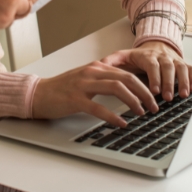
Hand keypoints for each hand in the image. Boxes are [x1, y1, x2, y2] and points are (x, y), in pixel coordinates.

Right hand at [31, 61, 158, 126]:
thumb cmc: (62, 90)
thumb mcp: (85, 79)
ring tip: (141, 113)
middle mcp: (91, 72)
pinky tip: (120, 123)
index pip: (127, 74)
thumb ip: (103, 81)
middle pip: (126, 79)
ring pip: (116, 88)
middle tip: (154, 106)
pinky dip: (112, 116)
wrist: (38, 94)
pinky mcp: (74, 99)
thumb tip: (126, 90)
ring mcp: (83, 84)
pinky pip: (97, 107)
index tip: (153, 98)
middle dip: (144, 93)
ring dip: (133, 101)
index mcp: (96, 68)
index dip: (143, 86)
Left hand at [101, 41, 191, 101]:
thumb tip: (98, 65)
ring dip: (183, 81)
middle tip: (167, 97)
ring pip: (181, 68)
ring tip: (183, 95)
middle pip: (168, 68)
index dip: (154, 77)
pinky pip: (191, 69)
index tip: (154, 90)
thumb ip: (111, 61)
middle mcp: (162, 57)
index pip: (152, 65)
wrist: (155, 45)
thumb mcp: (123, 56)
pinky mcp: (183, 63)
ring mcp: (174, 60)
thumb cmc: (139, 56)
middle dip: (169, 83)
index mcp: (147, 55)